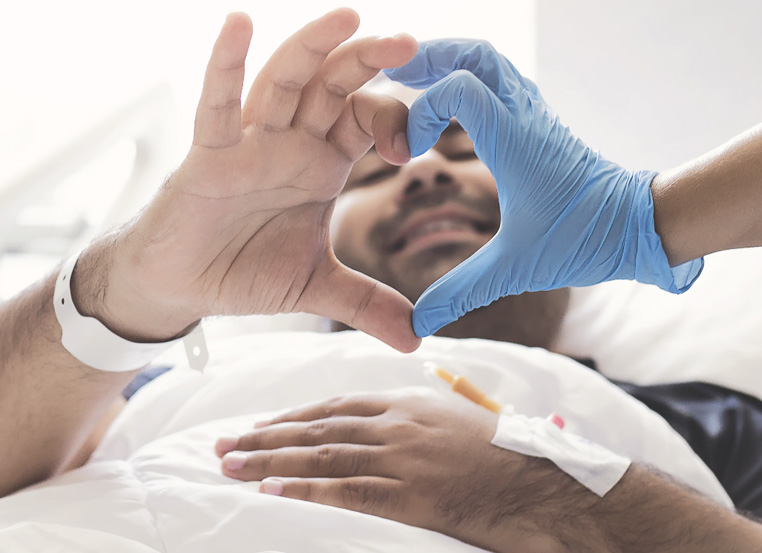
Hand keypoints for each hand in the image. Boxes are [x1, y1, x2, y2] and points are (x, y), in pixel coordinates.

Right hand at [75, 10, 419, 351]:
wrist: (184, 288)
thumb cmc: (244, 270)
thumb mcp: (317, 287)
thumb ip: (367, 304)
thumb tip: (417, 338)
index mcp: (322, 165)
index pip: (365, 121)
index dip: (394, 118)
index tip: (418, 141)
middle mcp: (290, 144)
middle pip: (333, 87)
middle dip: (368, 62)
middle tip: (409, 42)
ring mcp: (249, 144)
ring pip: (284, 83)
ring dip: (313, 48)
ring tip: (348, 16)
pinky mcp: (208, 156)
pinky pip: (217, 106)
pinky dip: (224, 66)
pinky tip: (239, 25)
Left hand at [215, 389, 598, 552]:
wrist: (540, 479)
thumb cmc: (504, 452)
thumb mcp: (459, 419)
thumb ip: (421, 416)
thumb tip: (395, 421)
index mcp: (408, 402)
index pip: (336, 406)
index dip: (294, 417)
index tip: (263, 424)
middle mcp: (396, 423)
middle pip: (317, 429)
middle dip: (267, 436)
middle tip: (225, 443)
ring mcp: (400, 456)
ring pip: (321, 456)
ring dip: (270, 460)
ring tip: (230, 465)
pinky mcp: (407, 492)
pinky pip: (344, 489)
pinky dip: (303, 489)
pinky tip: (270, 490)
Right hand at [384, 40, 703, 336]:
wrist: (640, 226)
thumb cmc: (584, 239)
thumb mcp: (515, 268)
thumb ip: (461, 292)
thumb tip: (418, 325)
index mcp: (514, 140)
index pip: (458, 87)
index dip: (421, 109)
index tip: (410, 151)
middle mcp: (525, 116)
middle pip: (476, 54)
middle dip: (432, 57)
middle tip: (396, 76)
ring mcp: (536, 115)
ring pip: (492, 62)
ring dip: (453, 63)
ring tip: (415, 80)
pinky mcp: (542, 124)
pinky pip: (504, 82)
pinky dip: (472, 80)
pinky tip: (455, 106)